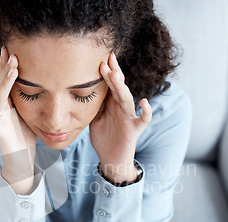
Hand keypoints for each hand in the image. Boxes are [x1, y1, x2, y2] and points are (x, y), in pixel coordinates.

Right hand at [0, 46, 36, 193]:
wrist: (19, 158)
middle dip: (4, 66)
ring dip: (4, 82)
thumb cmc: (26, 135)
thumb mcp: (31, 112)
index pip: (7, 79)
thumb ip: (34, 97)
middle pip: (0, 82)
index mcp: (10, 101)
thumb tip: (48, 81)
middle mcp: (1, 107)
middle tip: (9, 51)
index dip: (8, 64)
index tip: (13, 48)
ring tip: (11, 69)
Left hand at [90, 52, 152, 182]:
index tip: (101, 57)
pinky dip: (146, 112)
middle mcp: (121, 107)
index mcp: (111, 103)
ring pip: (127, 99)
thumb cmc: (103, 137)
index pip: (110, 84)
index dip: (107, 72)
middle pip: (118, 87)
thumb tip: (81, 89)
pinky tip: (145, 103)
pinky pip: (143, 120)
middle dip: (114, 73)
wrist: (111, 158)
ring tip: (116, 75)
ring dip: (121, 87)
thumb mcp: (93, 118)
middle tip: (108, 59)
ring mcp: (128, 117)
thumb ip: (92, 104)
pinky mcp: (134, 130)